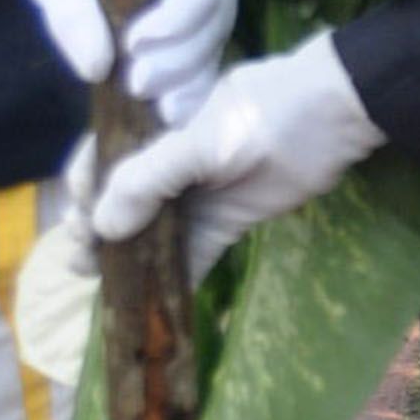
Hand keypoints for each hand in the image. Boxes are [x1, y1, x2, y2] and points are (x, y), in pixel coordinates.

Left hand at [21, 0, 238, 132]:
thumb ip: (71, 7)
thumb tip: (96, 67)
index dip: (175, 20)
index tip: (132, 43)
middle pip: (214, 24)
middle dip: (176, 61)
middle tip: (135, 83)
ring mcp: (215, 8)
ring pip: (212, 52)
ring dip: (181, 83)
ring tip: (148, 104)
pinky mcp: (205, 40)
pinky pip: (208, 72)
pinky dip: (189, 97)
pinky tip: (166, 116)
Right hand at [84, 33, 385, 278]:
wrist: (339, 117)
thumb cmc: (268, 114)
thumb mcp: (205, 140)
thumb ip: (151, 178)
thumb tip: (101, 224)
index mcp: (155, 129)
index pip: (102, 159)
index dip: (83, 191)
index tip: (80, 223)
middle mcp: (169, 163)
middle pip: (120, 200)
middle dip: (98, 232)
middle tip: (84, 262)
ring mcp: (198, 194)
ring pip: (152, 232)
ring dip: (129, 260)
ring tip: (107, 287)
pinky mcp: (227, 221)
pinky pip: (193, 253)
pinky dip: (175, 278)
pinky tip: (155, 305)